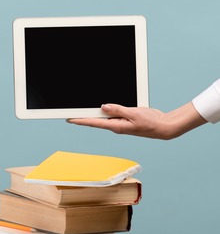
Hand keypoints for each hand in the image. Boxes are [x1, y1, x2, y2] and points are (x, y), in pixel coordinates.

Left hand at [67, 102, 207, 139]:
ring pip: (104, 117)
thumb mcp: (134, 114)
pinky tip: (102, 107)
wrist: (164, 127)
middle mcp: (116, 125)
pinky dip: (106, 110)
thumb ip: (118, 110)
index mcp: (116, 126)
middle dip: (84, 116)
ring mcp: (120, 123)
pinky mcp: (125, 120)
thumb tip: (103, 107)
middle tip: (70, 112)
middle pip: (96, 120)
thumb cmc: (151, 123)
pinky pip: (113, 114)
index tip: (69, 119)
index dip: (80, 120)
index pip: (94, 123)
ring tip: (82, 108)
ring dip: (95, 113)